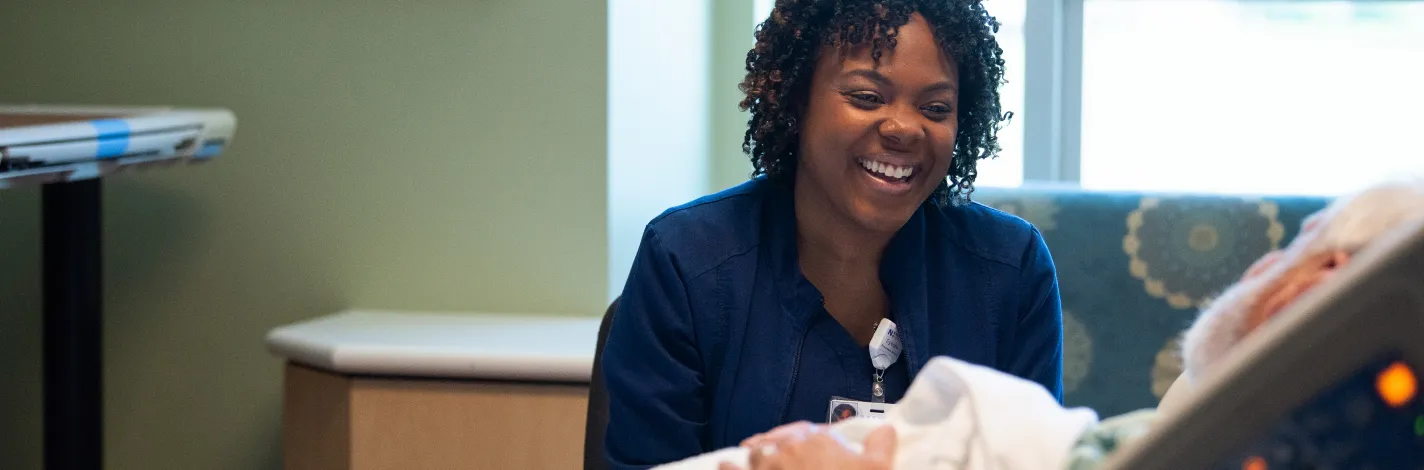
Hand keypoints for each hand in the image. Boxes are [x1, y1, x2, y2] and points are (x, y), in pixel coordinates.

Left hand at [718, 424, 896, 469]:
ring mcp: (766, 466)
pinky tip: (724, 463)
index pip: (815, 432)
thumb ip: (881, 446)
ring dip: (759, 455)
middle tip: (789, 455)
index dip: (817, 440)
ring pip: (758, 453)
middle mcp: (788, 448)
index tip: (821, 448)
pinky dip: (729, 467)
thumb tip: (886, 429)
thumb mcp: (877, 468)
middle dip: (786, 445)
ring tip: (759, 458)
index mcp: (818, 439)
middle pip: (784, 440)